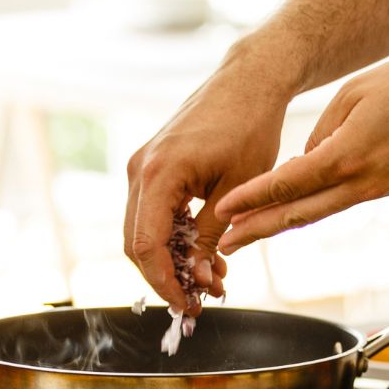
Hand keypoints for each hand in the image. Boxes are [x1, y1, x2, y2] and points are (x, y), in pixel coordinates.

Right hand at [125, 57, 291, 310]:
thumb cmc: (251, 127)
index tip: (189, 306)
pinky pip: (153, 213)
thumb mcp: (239, 190)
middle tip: (201, 301)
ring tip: (212, 280)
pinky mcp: (153, 167)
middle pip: (136, 244)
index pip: (146, 245)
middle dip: (166, 278)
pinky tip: (204, 254)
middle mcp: (140, 169)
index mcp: (159, 173)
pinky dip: (174, 239)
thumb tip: (199, 278)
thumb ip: (212, 236)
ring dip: (172, 261)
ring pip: (143, 231)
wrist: (249, 82)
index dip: (164, 283)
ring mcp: (142, 166)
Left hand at [214, 53, 388, 253]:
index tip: (223, 211)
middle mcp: (360, 183)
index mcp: (348, 156)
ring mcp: (374, 190)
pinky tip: (290, 210)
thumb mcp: (356, 92)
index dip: (252, 199)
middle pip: (297, 214)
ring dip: (279, 226)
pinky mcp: (385, 188)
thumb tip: (304, 158)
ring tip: (248, 235)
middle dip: (257, 231)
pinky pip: (338, 203)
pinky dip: (309, 209)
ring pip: (317, 214)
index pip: (289, 183)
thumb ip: (323, 129)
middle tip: (224, 245)